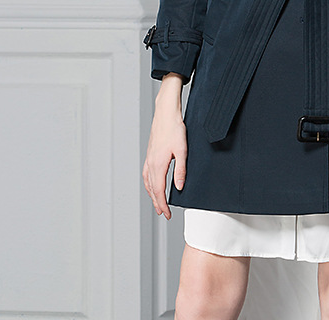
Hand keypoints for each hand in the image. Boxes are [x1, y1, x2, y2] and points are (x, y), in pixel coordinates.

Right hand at [142, 73, 186, 219]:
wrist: (166, 113)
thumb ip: (180, 170)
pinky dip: (148, 183)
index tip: (167, 214)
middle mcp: (151, 163)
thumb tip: (179, 187)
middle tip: (163, 213)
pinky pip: (146, 173)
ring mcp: (149, 158)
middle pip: (152, 189)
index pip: (159, 191)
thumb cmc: (174, 128)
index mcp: (158, 165)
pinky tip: (152, 183)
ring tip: (157, 202)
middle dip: (157, 203)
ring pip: (148, 182)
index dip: (163, 205)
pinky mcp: (150, 153)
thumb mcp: (182, 150)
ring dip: (152, 194)